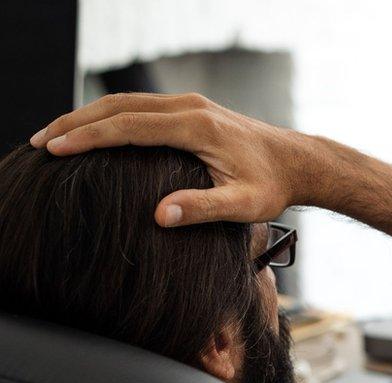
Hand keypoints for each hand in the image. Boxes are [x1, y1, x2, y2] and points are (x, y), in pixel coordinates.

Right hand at [29, 93, 310, 226]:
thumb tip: (161, 215)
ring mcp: (190, 104)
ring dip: (89, 116)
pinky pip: (141, 106)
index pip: (129, 126)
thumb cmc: (272, 187)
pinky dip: (110, 116)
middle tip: (39, 142)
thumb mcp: (244, 205)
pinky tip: (94, 132)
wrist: (297, 163)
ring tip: (55, 135)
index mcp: (197, 127)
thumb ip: (204, 208)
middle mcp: (190, 107)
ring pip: (127, 103)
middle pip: (119, 107)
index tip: (56, 148)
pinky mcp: (192, 109)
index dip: (89, 137)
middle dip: (76, 122)